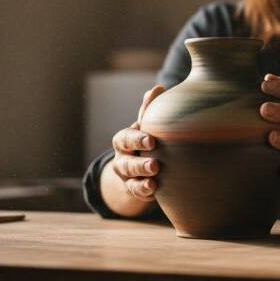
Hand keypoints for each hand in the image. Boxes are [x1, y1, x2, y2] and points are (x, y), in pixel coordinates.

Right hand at [110, 85, 165, 201]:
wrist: (135, 165)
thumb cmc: (143, 140)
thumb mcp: (145, 126)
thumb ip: (149, 110)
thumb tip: (158, 88)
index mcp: (123, 140)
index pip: (126, 138)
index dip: (137, 140)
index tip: (152, 142)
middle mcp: (121, 158)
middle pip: (126, 162)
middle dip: (139, 164)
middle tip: (155, 165)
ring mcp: (126, 176)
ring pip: (130, 179)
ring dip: (142, 180)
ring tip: (155, 180)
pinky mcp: (133, 190)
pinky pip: (136, 193)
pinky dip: (144, 192)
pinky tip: (155, 191)